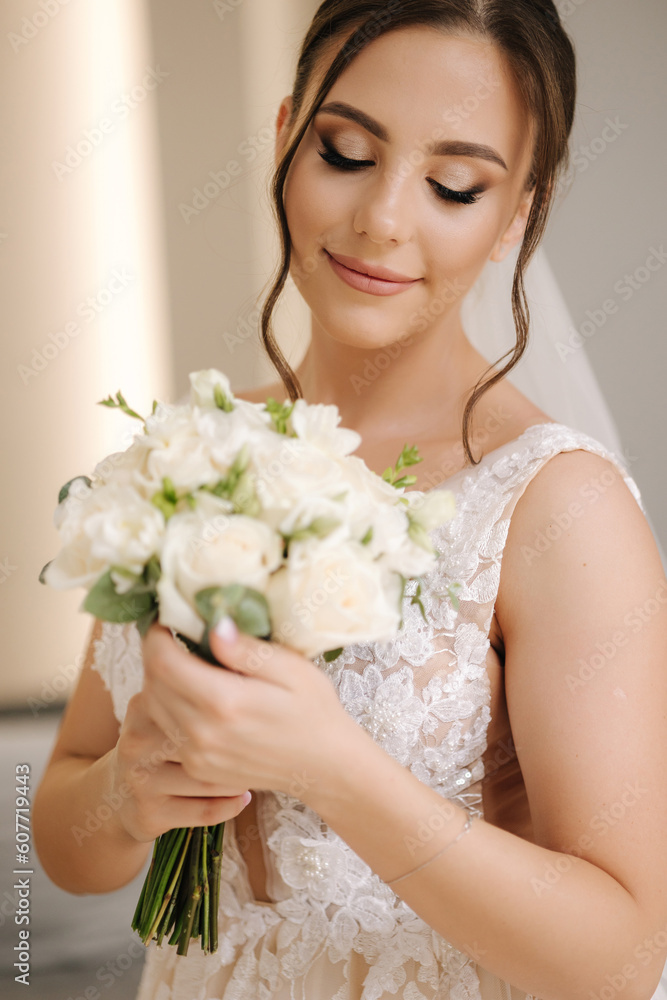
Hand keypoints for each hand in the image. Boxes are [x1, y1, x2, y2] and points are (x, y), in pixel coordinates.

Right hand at [109, 687, 250, 843]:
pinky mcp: (149, 813)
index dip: (227, 702)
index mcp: (144, 705)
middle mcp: (137, 740)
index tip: (249, 707)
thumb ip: (190, 681)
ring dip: (238, 777)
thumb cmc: (158, 744)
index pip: (189, 694)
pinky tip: (242, 796)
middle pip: (204, 739)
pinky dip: (231, 805)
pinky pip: (206, 811)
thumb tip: (229, 647)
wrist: (116, 797)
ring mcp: (140, 779)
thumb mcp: (161, 709)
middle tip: (260, 742)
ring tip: (251, 769)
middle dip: (239, 743)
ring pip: (210, 779)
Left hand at [138, 620, 351, 803]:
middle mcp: (202, 732)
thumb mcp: (291, 668)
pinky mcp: (199, 768)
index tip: (167, 620)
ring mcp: (197, 755)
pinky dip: (170, 707)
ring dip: (159, 681)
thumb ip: (247, 650)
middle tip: (175, 636)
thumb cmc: (314, 710)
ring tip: (184, 663)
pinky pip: (167, 730)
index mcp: (224, 702)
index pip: (162, 662)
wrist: (324, 766)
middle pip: (151, 684)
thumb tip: (214, 626)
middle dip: (156, 655)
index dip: (156, 635)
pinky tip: (194, 695)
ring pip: (153, 708)